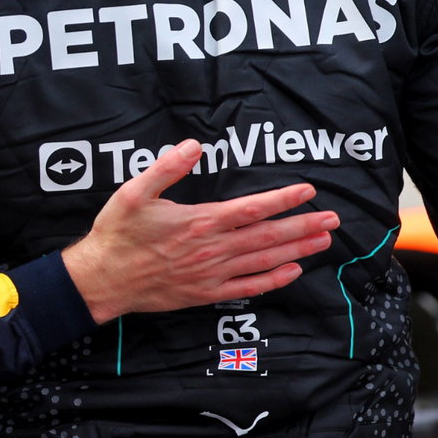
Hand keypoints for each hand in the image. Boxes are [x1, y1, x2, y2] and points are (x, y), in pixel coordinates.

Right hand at [60, 139, 338, 323]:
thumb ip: (167, 168)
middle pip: (267, 236)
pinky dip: (274, 280)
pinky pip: (249, 287)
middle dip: (303, 226)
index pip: (252, 208)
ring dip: (297, 250)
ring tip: (322, 241)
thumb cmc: (118, 233)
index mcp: (200, 222)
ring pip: (264, 260)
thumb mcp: (134, 192)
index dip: (283, 199)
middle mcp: (213, 249)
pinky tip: (292, 271)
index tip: (307, 190)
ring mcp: (212, 274)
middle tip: (333, 219)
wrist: (104, 278)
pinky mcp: (206, 292)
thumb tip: (194, 145)